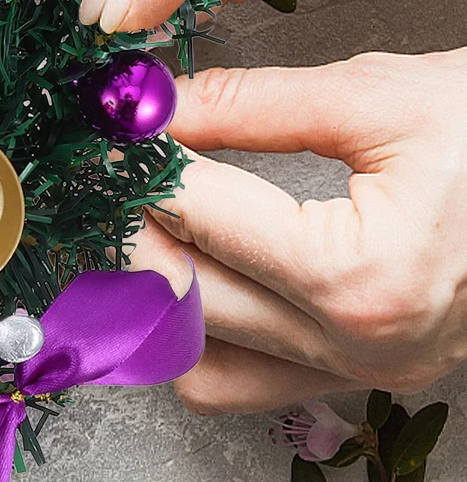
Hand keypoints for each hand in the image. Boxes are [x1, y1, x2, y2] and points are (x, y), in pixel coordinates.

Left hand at [129, 50, 466, 412]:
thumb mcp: (381, 97)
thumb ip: (252, 102)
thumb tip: (151, 102)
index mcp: (364, 275)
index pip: (196, 212)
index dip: (132, 158)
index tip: (100, 121)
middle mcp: (360, 346)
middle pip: (178, 295)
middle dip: (124, 220)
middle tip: (106, 164)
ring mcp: (364, 375)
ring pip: (192, 359)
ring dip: (148, 286)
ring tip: (140, 213)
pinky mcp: (366, 379)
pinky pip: (239, 385)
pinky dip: (195, 336)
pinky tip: (187, 273)